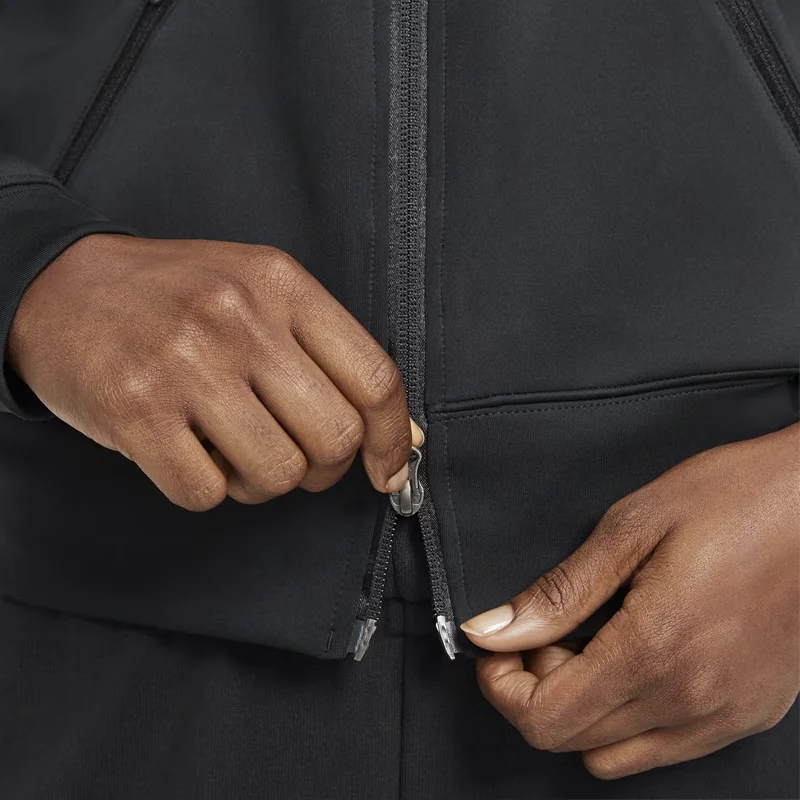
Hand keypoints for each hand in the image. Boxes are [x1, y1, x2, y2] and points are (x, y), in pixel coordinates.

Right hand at [8, 234, 419, 509]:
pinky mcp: (135, 410)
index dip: (393, 438)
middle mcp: (239, 319)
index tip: (387, 471)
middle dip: (323, 468)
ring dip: (262, 482)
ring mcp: (185, 364)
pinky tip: (189, 452)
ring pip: (277, 475)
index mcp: (281, 284)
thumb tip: (403, 438)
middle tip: (293, 454)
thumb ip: (331, 358)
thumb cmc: (177, 298)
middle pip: (333, 438)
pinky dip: (207, 488)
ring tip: (233, 450)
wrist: (62, 285)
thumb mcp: (260, 295)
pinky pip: (207, 493)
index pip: (374, 377)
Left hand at [461, 423, 799, 778]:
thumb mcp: (632, 527)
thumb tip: (491, 631)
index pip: (544, 719)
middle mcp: (693, 700)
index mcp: (654, 650)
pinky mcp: (751, 713)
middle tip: (545, 630)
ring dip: (582, 707)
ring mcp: (728, 715)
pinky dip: (629, 717)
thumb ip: (558, 592)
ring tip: (590, 642)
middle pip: (573, 739)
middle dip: (537, 689)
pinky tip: (634, 657)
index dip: (502, 686)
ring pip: (617, 753)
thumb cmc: (736, 498)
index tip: (498, 646)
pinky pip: (666, 747)